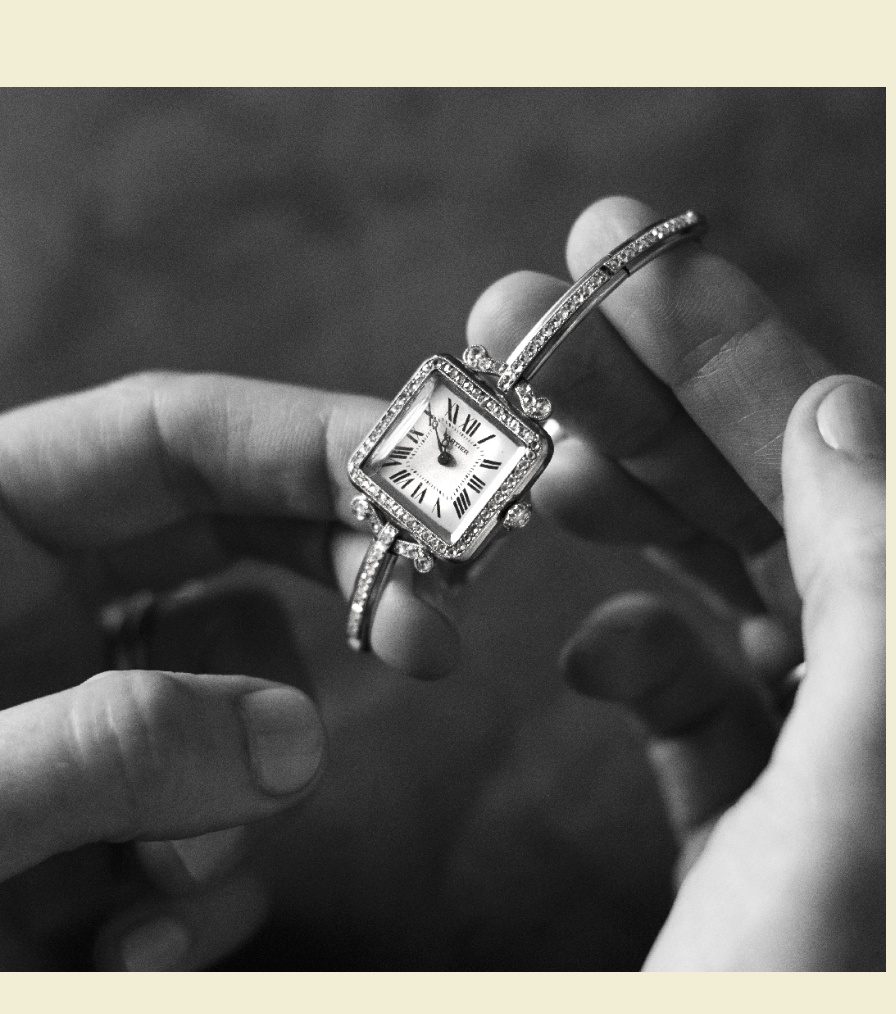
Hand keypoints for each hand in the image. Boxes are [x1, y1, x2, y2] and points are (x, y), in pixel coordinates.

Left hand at [0, 372, 458, 967]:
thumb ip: (98, 750)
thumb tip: (293, 744)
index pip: (178, 436)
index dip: (316, 444)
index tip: (437, 496)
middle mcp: (51, 601)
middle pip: (243, 542)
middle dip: (344, 587)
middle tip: (430, 641)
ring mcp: (93, 704)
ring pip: (247, 701)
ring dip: (243, 798)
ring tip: (154, 902)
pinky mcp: (115, 805)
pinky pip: (220, 811)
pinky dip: (208, 884)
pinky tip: (129, 948)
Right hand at [468, 196, 881, 967]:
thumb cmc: (793, 1002)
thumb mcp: (853, 803)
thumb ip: (873, 599)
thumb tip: (840, 410)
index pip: (843, 465)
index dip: (736, 345)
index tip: (625, 254)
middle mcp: (886, 706)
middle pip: (775, 501)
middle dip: (643, 398)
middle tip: (524, 315)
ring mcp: (829, 764)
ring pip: (727, 585)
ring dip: (621, 516)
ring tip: (524, 461)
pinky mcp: (757, 822)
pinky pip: (697, 697)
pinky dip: (637, 657)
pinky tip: (587, 651)